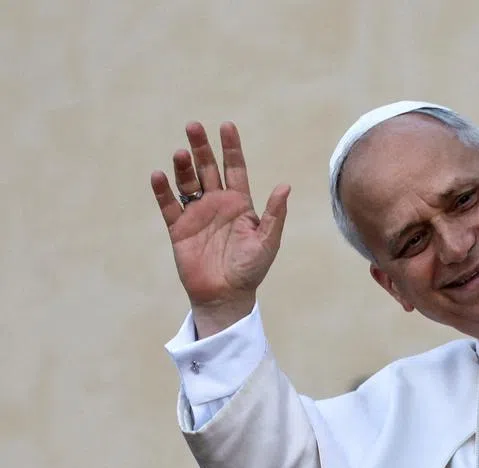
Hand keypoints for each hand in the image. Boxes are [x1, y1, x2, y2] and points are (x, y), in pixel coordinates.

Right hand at [151, 122, 289, 337]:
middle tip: (193, 126)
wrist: (226, 295)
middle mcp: (217, 204)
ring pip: (187, 182)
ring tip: (181, 153)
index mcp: (240, 204)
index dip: (230, 148)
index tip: (226, 126)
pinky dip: (162, 190)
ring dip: (183, 166)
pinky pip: (168, 204)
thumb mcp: (267, 241)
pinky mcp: (178, 227)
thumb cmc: (251, 269)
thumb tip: (285, 186)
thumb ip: (274, 214)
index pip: (234, 168)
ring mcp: (196, 214)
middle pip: (208, 168)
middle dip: (201, 148)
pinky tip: (159, 175)